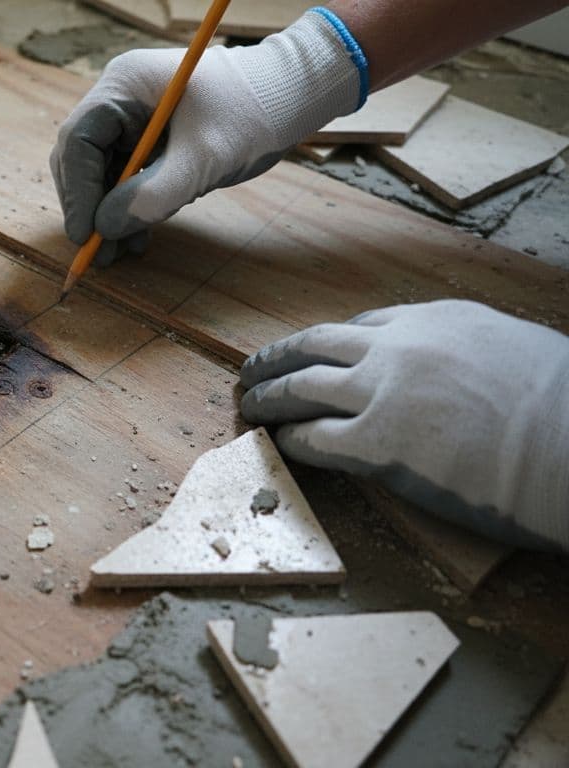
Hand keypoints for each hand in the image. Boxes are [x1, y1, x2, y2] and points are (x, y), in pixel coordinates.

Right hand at [50, 10, 364, 266]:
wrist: (293, 98)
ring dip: (109, 214)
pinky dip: (131, 208)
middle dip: (90, 207)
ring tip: (119, 254)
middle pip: (83, 158)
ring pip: (103, 173)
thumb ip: (152, 195)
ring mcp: (134, 120)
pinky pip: (128, 178)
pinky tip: (139, 236)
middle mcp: (121, 99)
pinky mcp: (151, 141)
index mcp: (124, 85)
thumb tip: (104, 230)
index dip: (77, 191)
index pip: (79, 140)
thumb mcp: (202, 159)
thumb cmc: (252, 112)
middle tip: (97, 252)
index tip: (85, 234)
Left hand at [240, 300, 568, 551]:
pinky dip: (291, 439)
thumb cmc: (565, 408)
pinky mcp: (377, 444)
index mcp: (439, 320)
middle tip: (253, 370)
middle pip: (316, 345)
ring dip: (269, 396)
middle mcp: (401, 347)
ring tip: (249, 405)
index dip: (332, 344)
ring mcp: (383, 393)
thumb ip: (473, 355)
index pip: (367, 326)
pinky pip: (314, 438)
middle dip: (278, 357)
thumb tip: (466, 375)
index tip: (315, 354)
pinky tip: (281, 444)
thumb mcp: (518, 351)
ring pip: (302, 387)